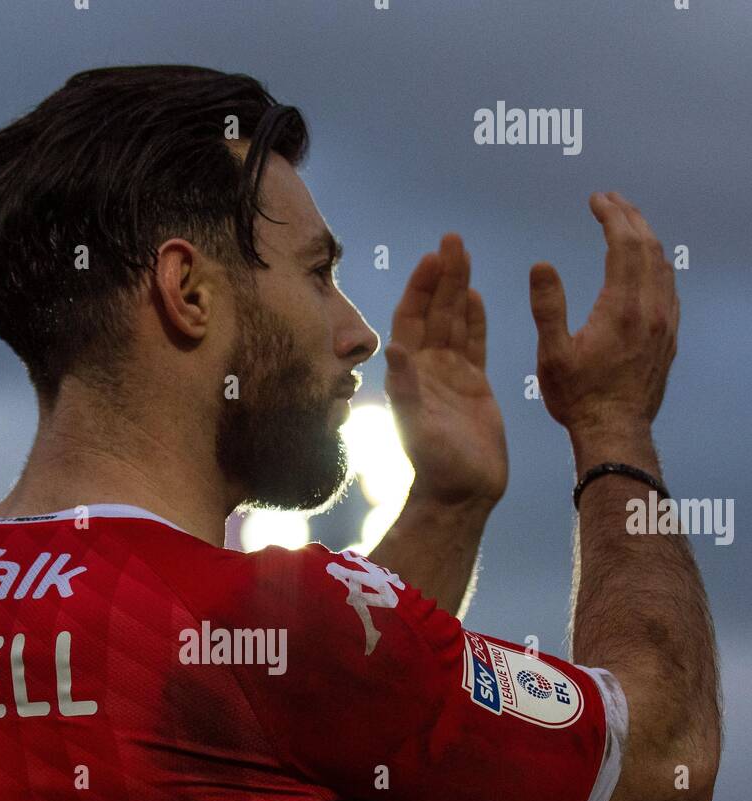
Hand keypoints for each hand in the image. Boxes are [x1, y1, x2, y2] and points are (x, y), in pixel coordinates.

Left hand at [384, 233, 507, 509]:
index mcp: (411, 373)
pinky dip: (474, 319)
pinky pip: (474, 343)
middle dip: (442, 276)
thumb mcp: (417, 426)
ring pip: (455, 321)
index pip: (412, 319)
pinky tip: (475, 295)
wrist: (462, 492)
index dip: (419, 288)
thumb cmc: (436, 464)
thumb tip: (393, 349)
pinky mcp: (474, 385)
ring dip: (458, 289)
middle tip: (453, 239)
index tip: (431, 258)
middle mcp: (428, 368)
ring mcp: (451, 375)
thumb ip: (405, 388)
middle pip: (435, 311)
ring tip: (463, 254)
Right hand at [529, 191, 678, 434]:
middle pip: (648, 247)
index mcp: (621, 308)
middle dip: (630, 217)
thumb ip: (547, 307)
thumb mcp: (552, 356)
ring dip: (646, 237)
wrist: (615, 433)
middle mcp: (650, 310)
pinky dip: (657, 264)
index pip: (623, 244)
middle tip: (611, 200)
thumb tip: (541, 264)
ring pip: (663, 265)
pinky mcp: (669, 337)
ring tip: (628, 223)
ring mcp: (664, 323)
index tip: (596, 199)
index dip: (611, 215)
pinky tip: (647, 265)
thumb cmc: (578, 398)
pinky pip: (669, 288)